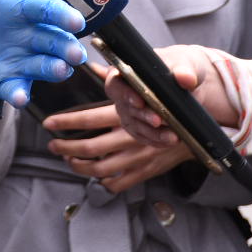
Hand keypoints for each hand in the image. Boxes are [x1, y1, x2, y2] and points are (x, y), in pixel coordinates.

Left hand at [0, 0, 85, 106]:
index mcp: (22, 8)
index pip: (47, 9)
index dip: (61, 14)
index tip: (75, 20)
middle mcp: (27, 35)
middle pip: (54, 40)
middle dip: (67, 46)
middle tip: (76, 53)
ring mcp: (18, 59)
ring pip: (43, 66)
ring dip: (53, 69)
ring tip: (60, 70)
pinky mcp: (4, 81)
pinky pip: (16, 88)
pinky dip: (19, 93)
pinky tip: (20, 98)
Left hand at [43, 89, 194, 192]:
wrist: (202, 126)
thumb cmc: (173, 101)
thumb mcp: (149, 83)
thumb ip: (119, 78)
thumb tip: (96, 68)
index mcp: (128, 115)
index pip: (89, 118)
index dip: (66, 122)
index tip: (48, 123)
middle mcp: (130, 138)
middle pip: (89, 147)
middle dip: (65, 147)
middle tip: (52, 145)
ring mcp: (138, 158)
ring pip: (100, 168)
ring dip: (79, 166)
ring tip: (68, 158)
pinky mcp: (147, 171)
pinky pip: (120, 183)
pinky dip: (104, 182)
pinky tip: (94, 175)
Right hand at [104, 43, 235, 146]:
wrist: (192, 84)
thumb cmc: (182, 67)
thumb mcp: (186, 64)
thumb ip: (185, 70)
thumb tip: (186, 78)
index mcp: (126, 72)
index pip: (115, 83)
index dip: (124, 93)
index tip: (139, 102)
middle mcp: (123, 93)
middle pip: (125, 107)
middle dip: (143, 116)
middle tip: (158, 121)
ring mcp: (130, 112)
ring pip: (135, 125)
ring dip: (153, 133)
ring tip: (173, 136)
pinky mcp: (141, 128)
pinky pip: (145, 137)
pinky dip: (158, 140)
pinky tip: (173, 140)